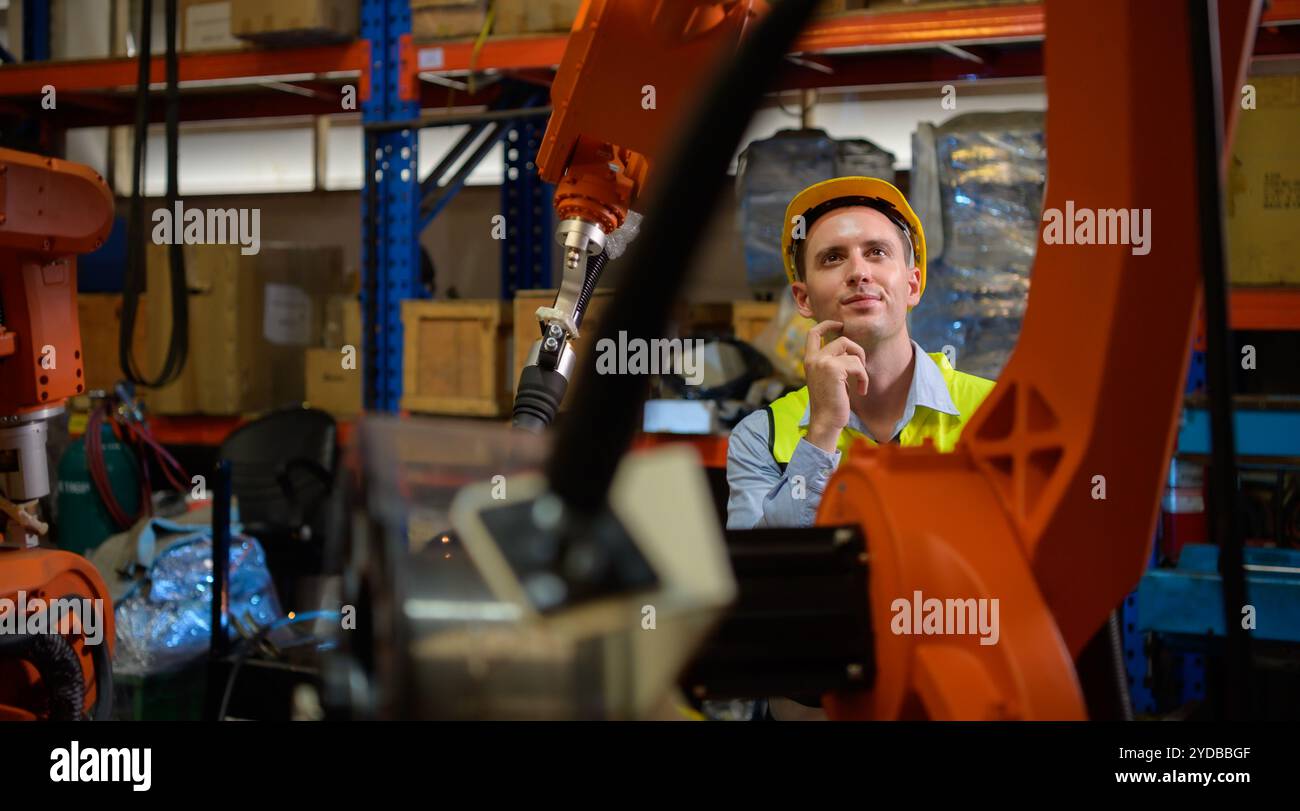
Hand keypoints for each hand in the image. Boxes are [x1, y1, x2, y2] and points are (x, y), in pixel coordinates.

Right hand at [803, 320, 867, 451]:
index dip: (827, 324)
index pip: (813, 333)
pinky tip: (861, 390)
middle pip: (841, 339)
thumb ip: (834, 362)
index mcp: (809, 360)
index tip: (840, 325)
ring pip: (851, 350)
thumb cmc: (830, 403)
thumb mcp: (829, 378)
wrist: (826, 422)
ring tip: (861, 383)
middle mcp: (813, 359)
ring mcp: (822, 362)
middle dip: (857, 350)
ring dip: (861, 366)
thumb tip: (849, 350)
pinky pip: (857, 364)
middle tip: (861, 367)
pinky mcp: (833, 369)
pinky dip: (863, 377)